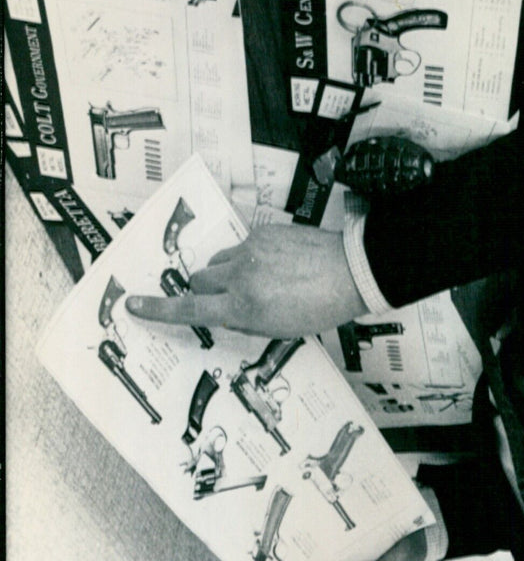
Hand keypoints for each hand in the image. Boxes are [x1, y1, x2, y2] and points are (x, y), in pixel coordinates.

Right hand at [125, 224, 367, 337]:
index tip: (134, 305)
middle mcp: (241, 276)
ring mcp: (250, 251)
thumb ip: (246, 321)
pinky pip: (239, 245)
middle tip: (228, 300)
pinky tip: (273, 265)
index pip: (191, 310)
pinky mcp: (262, 232)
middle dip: (206, 292)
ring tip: (258, 282)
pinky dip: (247, 258)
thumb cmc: (321, 308)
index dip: (159, 310)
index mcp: (244, 307)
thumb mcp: (280, 329)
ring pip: (217, 262)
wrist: (352, 272)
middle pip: (198, 282)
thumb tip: (223, 313)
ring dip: (225, 274)